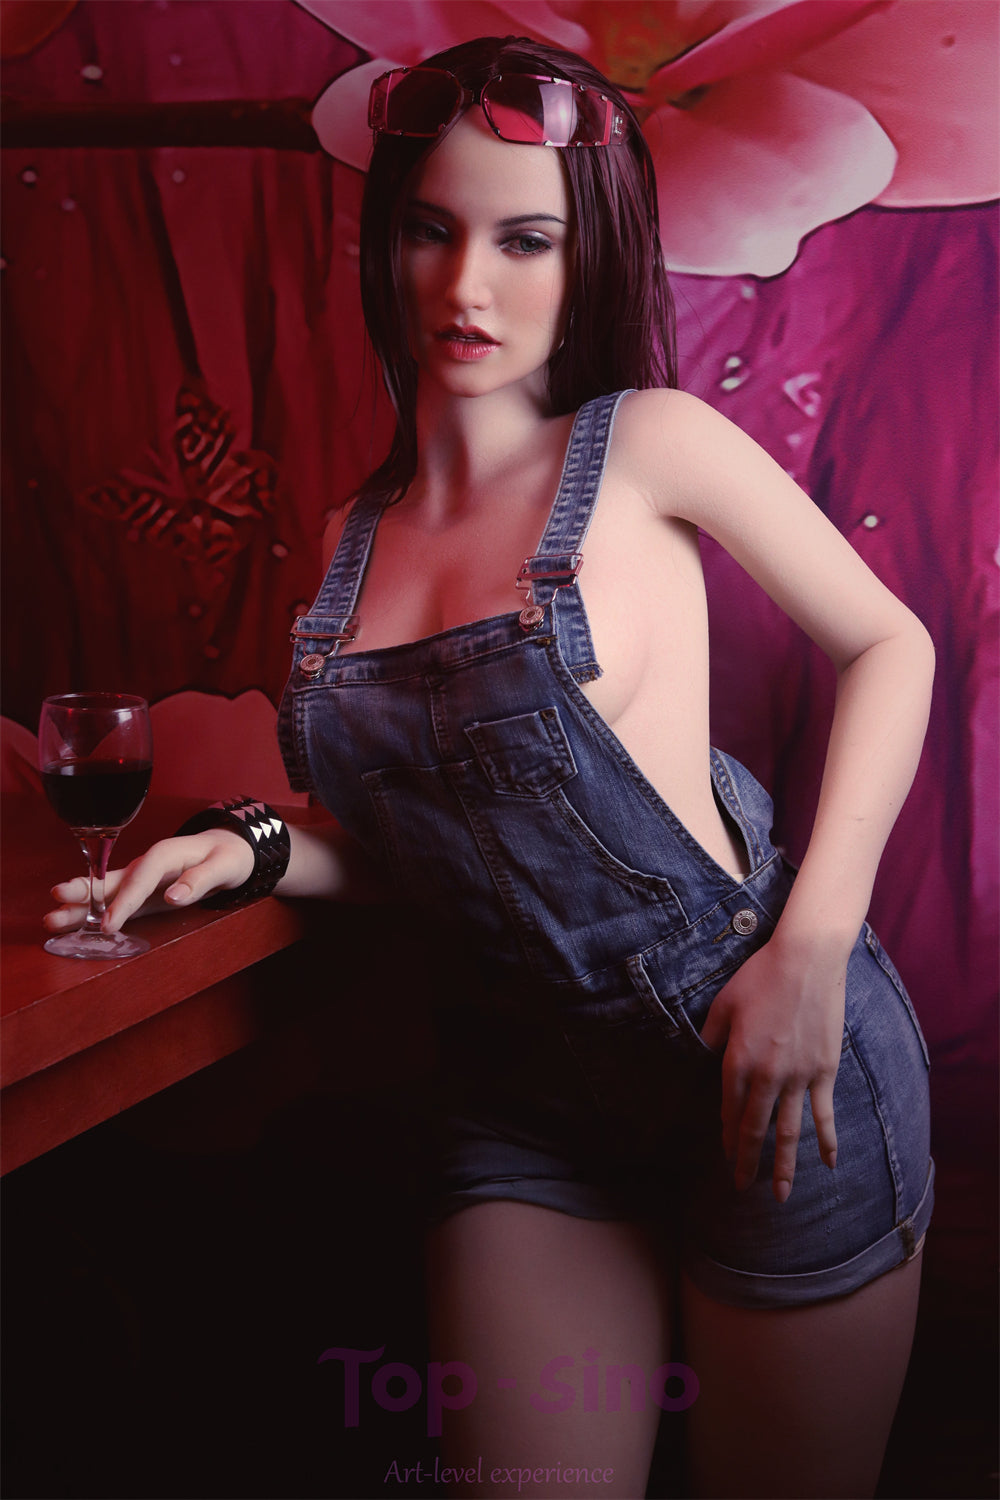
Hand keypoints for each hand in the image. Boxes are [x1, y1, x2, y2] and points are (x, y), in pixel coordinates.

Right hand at [44, 831, 254, 934]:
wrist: (229, 849)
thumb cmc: (228, 857)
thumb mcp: (224, 866)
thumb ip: (200, 881)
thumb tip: (173, 897)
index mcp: (165, 854)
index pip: (141, 877)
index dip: (124, 900)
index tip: (109, 924)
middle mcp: (146, 864)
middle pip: (111, 879)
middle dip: (83, 891)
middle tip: (55, 900)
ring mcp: (140, 878)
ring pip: (105, 891)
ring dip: (78, 904)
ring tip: (50, 919)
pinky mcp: (140, 893)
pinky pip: (113, 902)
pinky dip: (91, 913)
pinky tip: (69, 924)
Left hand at [699, 937, 844, 1202]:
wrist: (806, 961)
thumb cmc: (760, 977)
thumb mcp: (723, 1003)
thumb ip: (712, 1033)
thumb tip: (703, 1052)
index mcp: (737, 1060)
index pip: (729, 1109)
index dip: (728, 1135)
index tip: (727, 1156)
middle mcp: (766, 1075)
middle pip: (755, 1128)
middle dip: (747, 1161)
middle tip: (741, 1187)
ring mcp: (798, 1077)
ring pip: (789, 1131)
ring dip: (783, 1166)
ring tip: (780, 1195)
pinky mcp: (824, 1071)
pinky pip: (824, 1114)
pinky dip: (826, 1141)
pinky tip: (828, 1164)